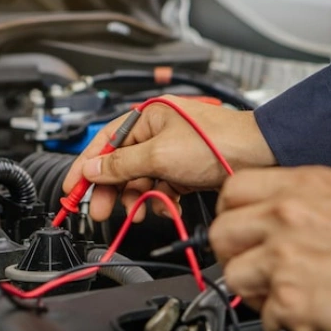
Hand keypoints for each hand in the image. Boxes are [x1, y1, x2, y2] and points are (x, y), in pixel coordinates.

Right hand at [62, 95, 274, 221]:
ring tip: (141, 212)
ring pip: (141, 180)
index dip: (85, 167)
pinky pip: (161, 188)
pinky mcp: (185, 170)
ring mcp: (171, 152)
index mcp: (146, 118)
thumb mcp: (159, 155)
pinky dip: (160, 200)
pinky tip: (166, 207)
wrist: (259, 155)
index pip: (104, 143)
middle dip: (111, 190)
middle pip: (121, 165)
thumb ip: (121, 164)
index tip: (71, 190)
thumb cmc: (216, 143)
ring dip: (138, 199)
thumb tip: (92, 169)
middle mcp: (156, 132)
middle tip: (100, 211)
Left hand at [210, 166, 330, 330]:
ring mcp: (285, 255)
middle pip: (221, 233)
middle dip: (233, 255)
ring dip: (255, 291)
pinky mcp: (291, 297)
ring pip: (234, 276)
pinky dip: (284, 321)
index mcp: (302, 186)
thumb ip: (302, 200)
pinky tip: (309, 313)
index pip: (233, 189)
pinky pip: (265, 315)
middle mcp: (287, 215)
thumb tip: (271, 211)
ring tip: (285, 294)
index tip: (238, 227)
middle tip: (254, 266)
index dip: (230, 213)